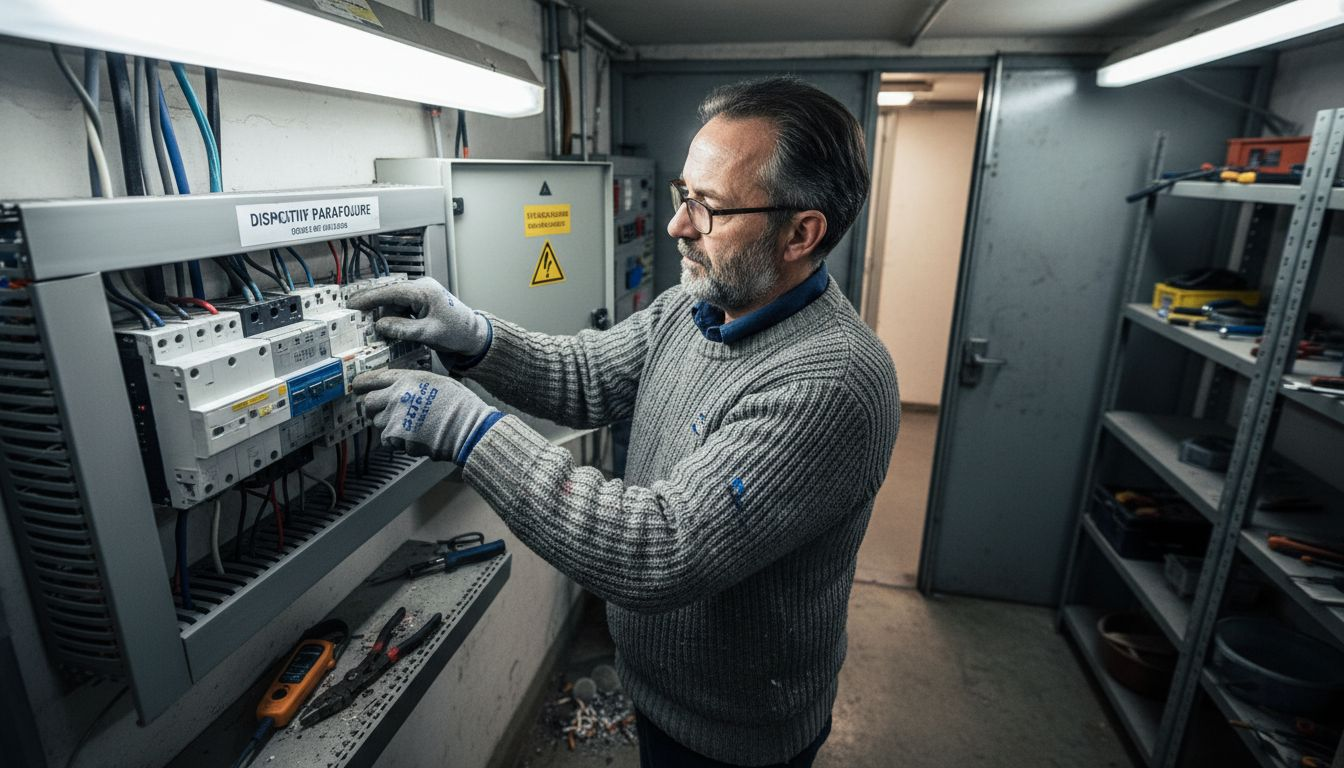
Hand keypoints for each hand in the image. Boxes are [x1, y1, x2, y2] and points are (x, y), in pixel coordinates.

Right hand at [345, 277, 490, 364]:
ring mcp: (422, 293)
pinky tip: (393, 330)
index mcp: (424, 291)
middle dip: (376, 309)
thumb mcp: (429, 333)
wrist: (474, 336)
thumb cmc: (458, 333)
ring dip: (387, 317)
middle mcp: (422, 287)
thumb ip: (403, 329)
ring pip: (395, 303)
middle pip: (390, 296)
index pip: (391, 291)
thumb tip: (380, 325)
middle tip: (359, 321)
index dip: (369, 298)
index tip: (352, 304)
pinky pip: (402, 307)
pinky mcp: (422, 301)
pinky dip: (396, 318)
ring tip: (383, 333)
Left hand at [353, 369, 501, 464]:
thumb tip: (398, 389)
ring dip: (387, 425)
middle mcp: (396, 397)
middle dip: (372, 408)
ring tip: (408, 425)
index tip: (358, 387)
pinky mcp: (398, 438)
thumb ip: (412, 384)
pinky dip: (397, 441)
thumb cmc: (459, 404)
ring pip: (378, 423)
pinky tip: (413, 436)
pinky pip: (389, 441)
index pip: (372, 379)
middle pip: (368, 403)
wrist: (467, 428)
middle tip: (382, 411)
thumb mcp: (435, 381)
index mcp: (406, 380)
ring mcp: (395, 418)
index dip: (361, 384)